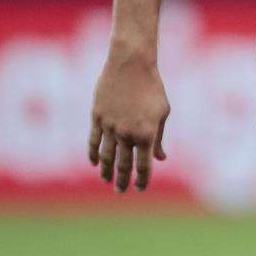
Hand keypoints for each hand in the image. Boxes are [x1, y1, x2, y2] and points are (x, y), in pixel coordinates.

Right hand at [88, 52, 168, 192]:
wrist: (131, 65)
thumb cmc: (152, 88)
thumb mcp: (162, 113)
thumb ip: (158, 137)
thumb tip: (160, 158)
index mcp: (146, 134)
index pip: (143, 165)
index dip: (142, 179)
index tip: (140, 189)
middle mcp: (126, 134)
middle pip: (123, 164)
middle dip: (122, 180)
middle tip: (120, 190)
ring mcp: (110, 127)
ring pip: (106, 156)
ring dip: (106, 171)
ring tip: (107, 180)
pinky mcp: (97, 117)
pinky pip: (93, 141)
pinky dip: (93, 154)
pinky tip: (94, 163)